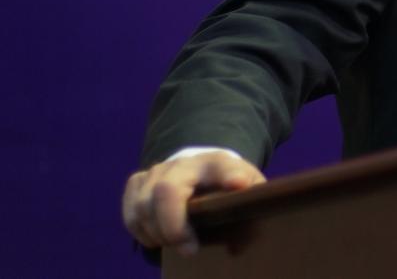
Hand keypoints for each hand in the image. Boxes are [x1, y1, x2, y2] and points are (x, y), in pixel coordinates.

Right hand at [122, 151, 265, 254]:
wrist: (200, 170)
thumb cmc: (225, 185)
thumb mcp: (247, 189)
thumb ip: (250, 204)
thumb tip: (242, 235)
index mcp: (217, 164)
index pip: (223, 166)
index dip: (229, 176)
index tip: (238, 184)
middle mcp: (183, 164)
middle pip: (166, 191)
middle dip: (173, 226)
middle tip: (189, 249)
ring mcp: (157, 171)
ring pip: (143, 205)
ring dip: (157, 233)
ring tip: (175, 244)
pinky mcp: (138, 182)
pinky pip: (130, 211)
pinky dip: (140, 231)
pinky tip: (157, 238)